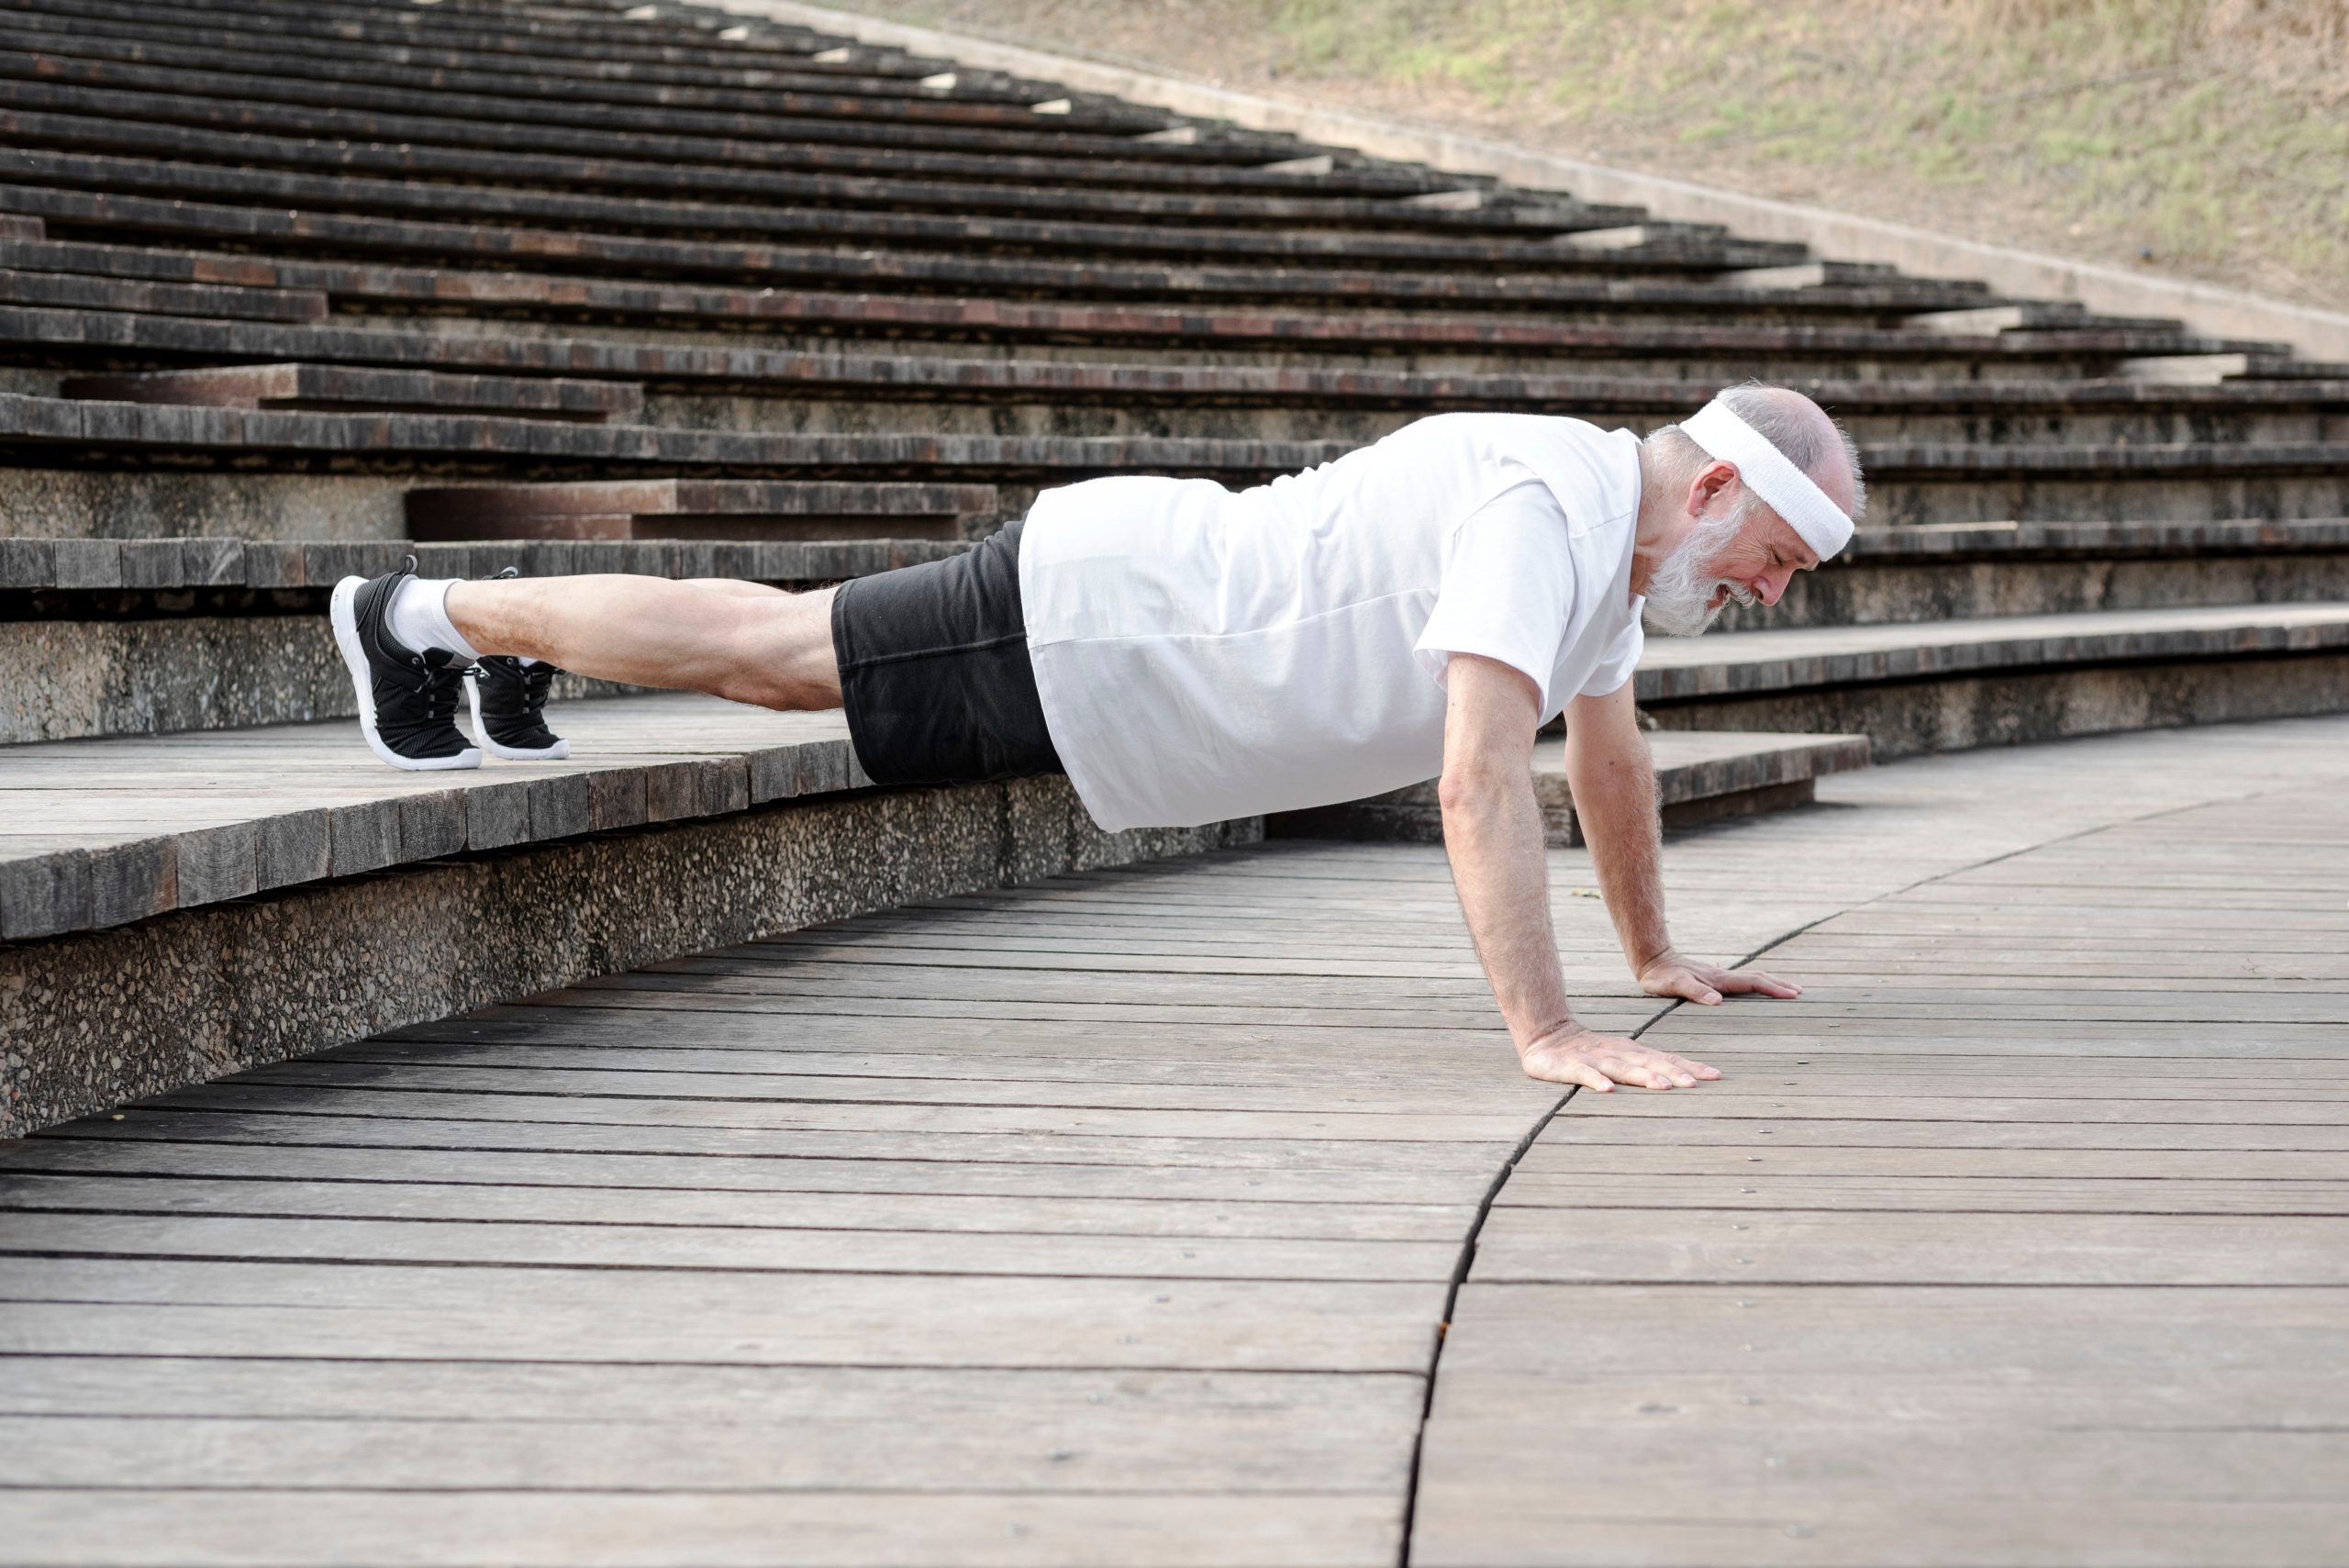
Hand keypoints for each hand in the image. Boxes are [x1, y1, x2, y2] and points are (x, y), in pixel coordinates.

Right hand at [1519, 1023, 1720, 1091]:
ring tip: (1662, 1086)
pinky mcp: (1571, 1067)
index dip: (1689, 1067)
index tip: (1715, 1075)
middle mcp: (1618, 1054)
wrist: (1546, 1035)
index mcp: (1632, 1052)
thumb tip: (1677, 1080)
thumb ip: (1644, 1067)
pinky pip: (1585, 1075)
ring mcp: (1595, 1059)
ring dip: (1642, 1076)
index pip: (1666, 1058)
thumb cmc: (1588, 1051)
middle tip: (1696, 1084)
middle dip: (1673, 1073)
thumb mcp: (1619, 1057)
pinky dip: (1596, 1081)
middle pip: (1650, 1063)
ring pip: (1622, 1068)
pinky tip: (1607, 1090)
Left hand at [1638, 948, 1800, 1006]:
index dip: (1773, 988)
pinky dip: (1755, 985)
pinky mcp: (1712, 980)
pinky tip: (1755, 991)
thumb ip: (1695, 992)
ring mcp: (1718, 977)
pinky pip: (1740, 983)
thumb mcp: (1675, 986)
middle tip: (1800, 992)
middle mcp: (1722, 977)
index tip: (1793, 994)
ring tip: (1787, 989)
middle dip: (1779, 985)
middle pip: (1757, 978)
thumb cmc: (1661, 977)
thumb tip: (1717, 1001)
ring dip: (1770, 983)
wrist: (1652, 960)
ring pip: (1750, 979)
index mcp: (1718, 980)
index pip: (1752, 983)